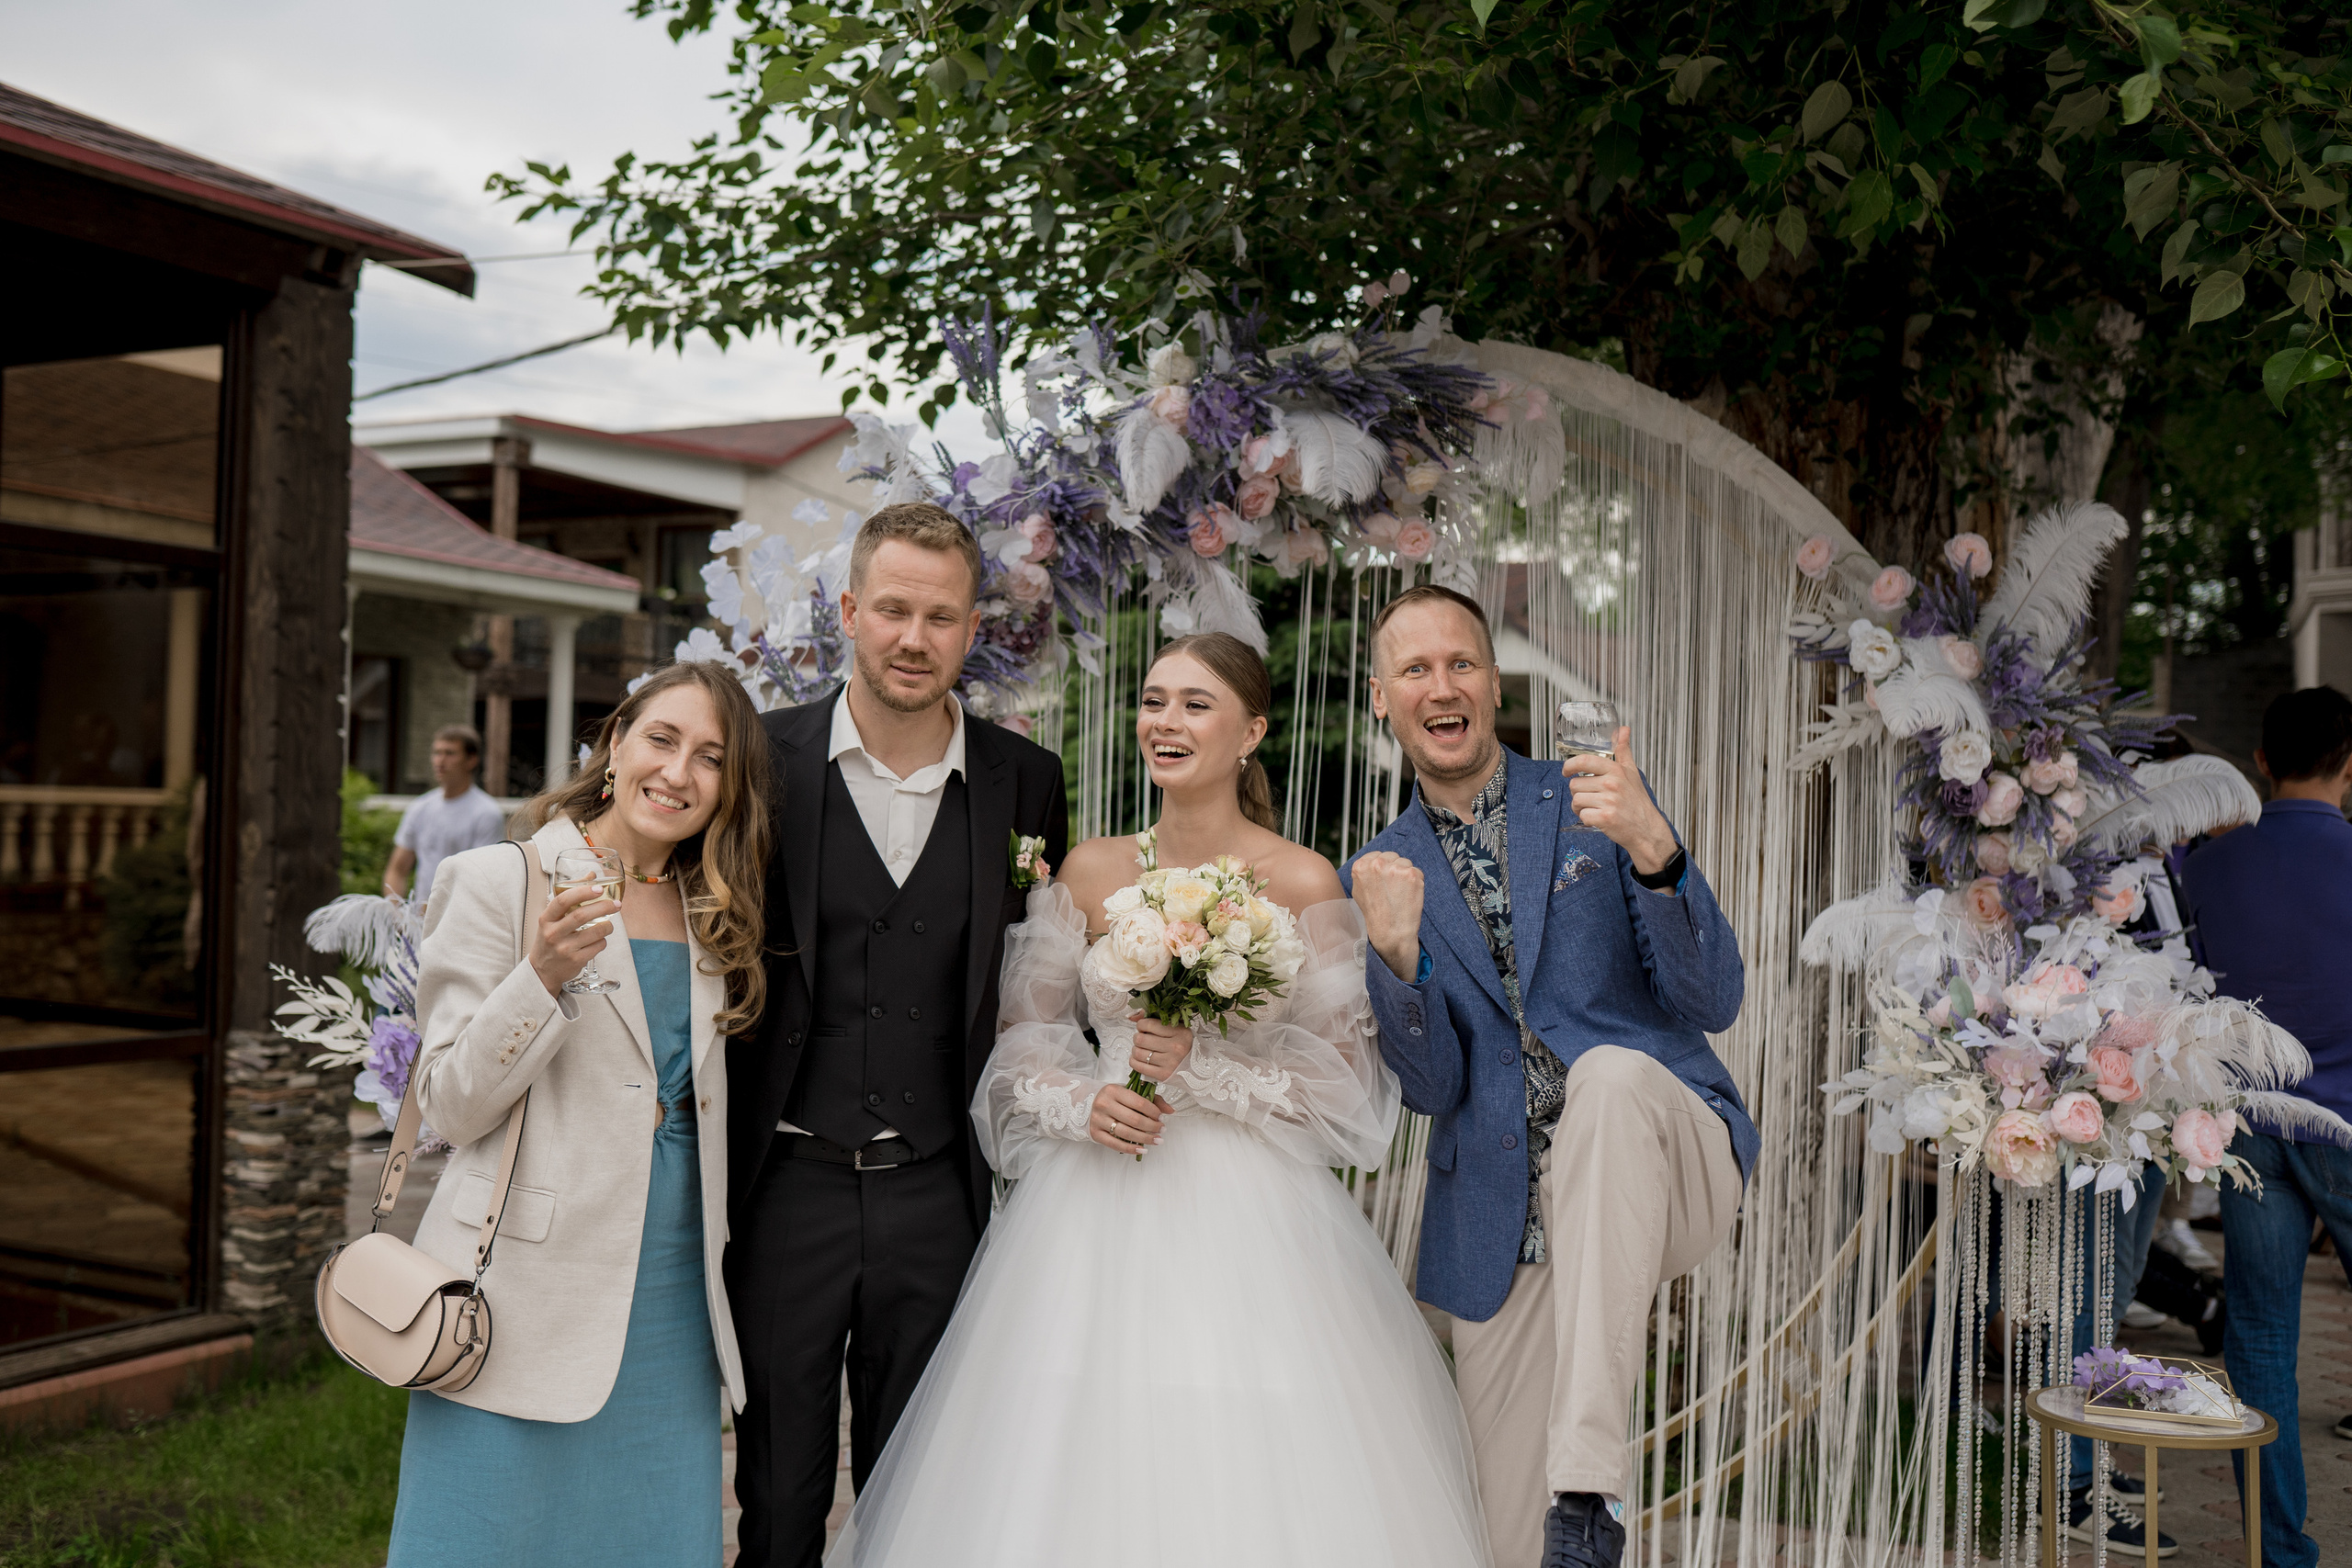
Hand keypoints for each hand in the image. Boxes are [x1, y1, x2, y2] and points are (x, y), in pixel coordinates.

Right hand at [529, 883, 619, 996]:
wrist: (542, 970)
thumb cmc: (551, 938)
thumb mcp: (552, 919)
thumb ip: (570, 897)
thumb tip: (591, 875)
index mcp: (546, 919)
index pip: (563, 901)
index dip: (583, 892)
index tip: (599, 888)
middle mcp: (553, 933)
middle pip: (581, 916)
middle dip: (604, 907)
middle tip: (617, 904)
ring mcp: (564, 948)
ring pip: (595, 932)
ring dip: (608, 926)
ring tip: (609, 924)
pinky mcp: (575, 961)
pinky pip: (598, 946)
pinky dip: (603, 940)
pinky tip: (599, 940)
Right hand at [1092, 1082, 1163, 1152]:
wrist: (1087, 1102)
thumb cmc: (1113, 1098)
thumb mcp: (1130, 1093)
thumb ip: (1152, 1099)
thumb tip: (1170, 1110)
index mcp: (1114, 1090)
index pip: (1139, 1103)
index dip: (1154, 1112)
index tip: (1161, 1118)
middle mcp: (1104, 1104)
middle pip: (1134, 1120)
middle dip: (1152, 1127)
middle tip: (1161, 1130)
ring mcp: (1098, 1119)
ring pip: (1126, 1133)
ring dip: (1145, 1139)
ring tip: (1156, 1140)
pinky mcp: (1095, 1133)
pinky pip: (1115, 1144)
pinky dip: (1130, 1149)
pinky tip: (1142, 1149)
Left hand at [1126, 1014, 1194, 1081]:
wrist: (1197, 1067)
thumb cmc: (1184, 1046)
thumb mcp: (1176, 1028)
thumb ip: (1154, 1019)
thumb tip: (1132, 1016)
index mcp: (1180, 1032)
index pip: (1148, 1024)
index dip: (1141, 1025)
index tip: (1144, 1028)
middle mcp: (1175, 1047)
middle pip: (1140, 1039)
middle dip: (1138, 1038)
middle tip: (1142, 1039)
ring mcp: (1169, 1062)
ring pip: (1138, 1053)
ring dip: (1136, 1050)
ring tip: (1142, 1049)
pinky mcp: (1163, 1075)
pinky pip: (1138, 1066)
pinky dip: (1134, 1061)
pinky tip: (1139, 1058)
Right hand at [1351, 850, 1424, 982]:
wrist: (1390, 933)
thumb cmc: (1375, 914)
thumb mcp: (1359, 890)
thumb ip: (1365, 873)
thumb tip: (1373, 861)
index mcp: (1361, 866)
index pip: (1378, 855)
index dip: (1384, 869)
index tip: (1384, 882)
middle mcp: (1377, 864)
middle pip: (1393, 857)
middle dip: (1395, 870)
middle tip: (1392, 890)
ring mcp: (1395, 869)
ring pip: (1406, 863)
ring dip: (1406, 876)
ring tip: (1399, 894)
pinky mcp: (1412, 875)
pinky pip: (1417, 872)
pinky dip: (1416, 883)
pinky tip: (1408, 896)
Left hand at [1561, 725, 1678, 875]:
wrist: (1647, 829)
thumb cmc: (1637, 801)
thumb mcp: (1631, 772)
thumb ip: (1623, 750)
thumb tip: (1623, 729)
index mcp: (1615, 771)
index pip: (1584, 761)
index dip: (1569, 766)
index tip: (1566, 771)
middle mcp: (1611, 784)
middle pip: (1575, 784)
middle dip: (1579, 793)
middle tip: (1592, 798)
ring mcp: (1608, 801)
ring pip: (1576, 801)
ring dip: (1580, 807)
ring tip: (1595, 808)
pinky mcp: (1604, 818)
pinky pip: (1582, 815)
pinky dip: (1586, 819)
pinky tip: (1597, 818)